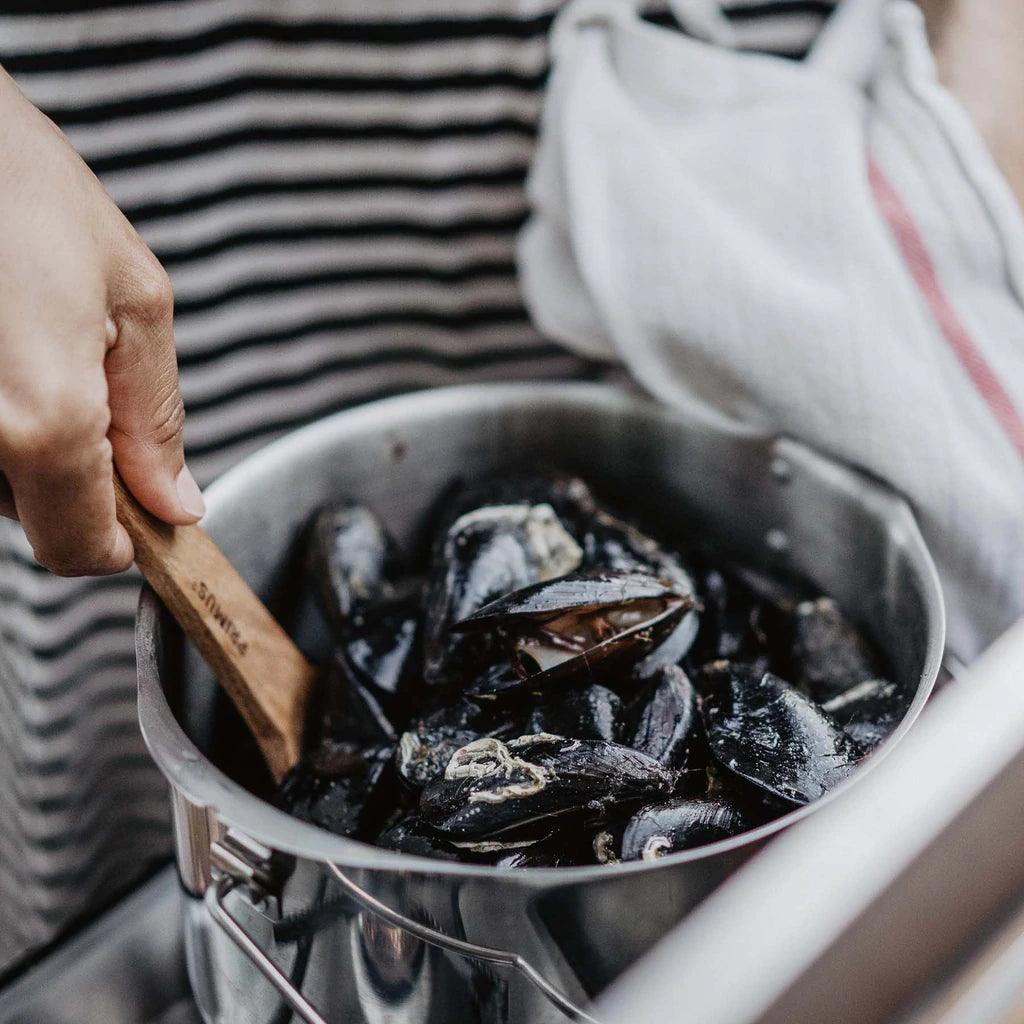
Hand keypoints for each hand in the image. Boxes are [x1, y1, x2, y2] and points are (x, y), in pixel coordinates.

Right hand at [0, 66, 203, 575]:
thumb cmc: (18, 184)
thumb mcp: (133, 297)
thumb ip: (156, 417)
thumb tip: (173, 501)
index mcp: (41, 421)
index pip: (77, 550)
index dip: (117, 540)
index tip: (138, 514)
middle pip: (28, 515)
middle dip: (69, 470)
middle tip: (78, 374)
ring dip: (22, 436)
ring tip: (26, 337)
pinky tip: (0, 340)